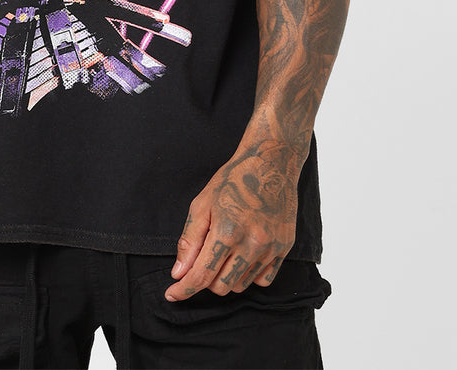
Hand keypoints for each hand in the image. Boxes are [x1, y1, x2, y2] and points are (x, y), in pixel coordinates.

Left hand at [165, 140, 302, 300]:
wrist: (271, 163)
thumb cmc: (233, 180)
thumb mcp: (202, 204)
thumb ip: (189, 241)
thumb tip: (179, 273)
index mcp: (227, 231)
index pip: (202, 275)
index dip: (183, 289)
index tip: (171, 294)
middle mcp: (251, 244)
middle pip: (221, 286)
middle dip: (205, 279)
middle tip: (202, 260)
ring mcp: (270, 248)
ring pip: (241, 286)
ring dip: (226, 278)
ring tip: (224, 252)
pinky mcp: (285, 249)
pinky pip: (263, 280)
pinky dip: (249, 275)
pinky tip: (243, 256)